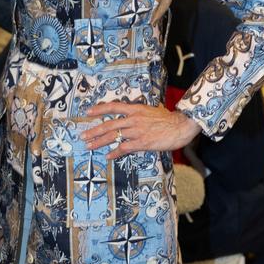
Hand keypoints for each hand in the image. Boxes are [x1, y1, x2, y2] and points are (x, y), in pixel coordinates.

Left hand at [82, 101, 200, 159]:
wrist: (180, 125)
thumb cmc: (167, 119)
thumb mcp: (150, 110)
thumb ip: (138, 113)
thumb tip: (130, 116)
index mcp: (135, 109)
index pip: (112, 107)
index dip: (99, 109)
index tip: (87, 112)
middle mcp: (133, 119)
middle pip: (109, 124)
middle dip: (94, 131)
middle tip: (83, 136)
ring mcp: (137, 131)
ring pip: (113, 136)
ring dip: (99, 142)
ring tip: (89, 146)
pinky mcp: (142, 143)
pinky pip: (124, 148)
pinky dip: (115, 152)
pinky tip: (108, 156)